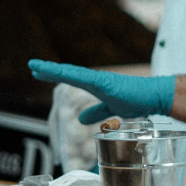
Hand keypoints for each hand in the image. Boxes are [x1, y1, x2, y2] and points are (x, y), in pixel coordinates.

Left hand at [28, 59, 174, 123]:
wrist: (154, 96)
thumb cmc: (136, 99)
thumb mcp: (111, 109)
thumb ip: (96, 112)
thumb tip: (80, 119)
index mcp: (96, 86)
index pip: (70, 78)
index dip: (53, 74)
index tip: (37, 72)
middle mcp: (96, 80)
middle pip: (68, 73)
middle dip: (49, 70)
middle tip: (31, 66)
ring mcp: (101, 80)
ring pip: (73, 74)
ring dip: (55, 70)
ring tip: (38, 67)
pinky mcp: (107, 84)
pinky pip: (86, 79)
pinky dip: (72, 75)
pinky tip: (61, 72)